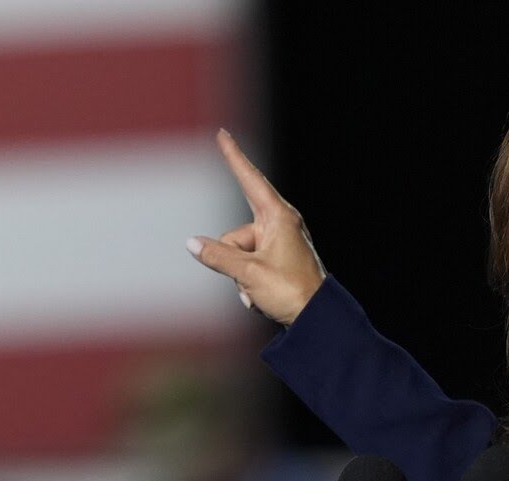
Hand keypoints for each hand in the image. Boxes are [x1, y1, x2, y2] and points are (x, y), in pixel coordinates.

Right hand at [187, 129, 326, 325]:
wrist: (316, 319)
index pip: (250, 179)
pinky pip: (248, 266)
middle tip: (250, 279)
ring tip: (259, 292)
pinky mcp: (278, 261)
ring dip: (240, 275)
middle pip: (235, 232)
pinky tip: (260, 298)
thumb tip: (192, 244)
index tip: (223, 134)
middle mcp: (280, 225)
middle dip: (231, 257)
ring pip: (238, 253)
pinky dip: (248, 282)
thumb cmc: (290, 291)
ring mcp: (279, 244)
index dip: (233, 156)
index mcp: (279, 217)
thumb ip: (217, 256)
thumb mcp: (247, 272)